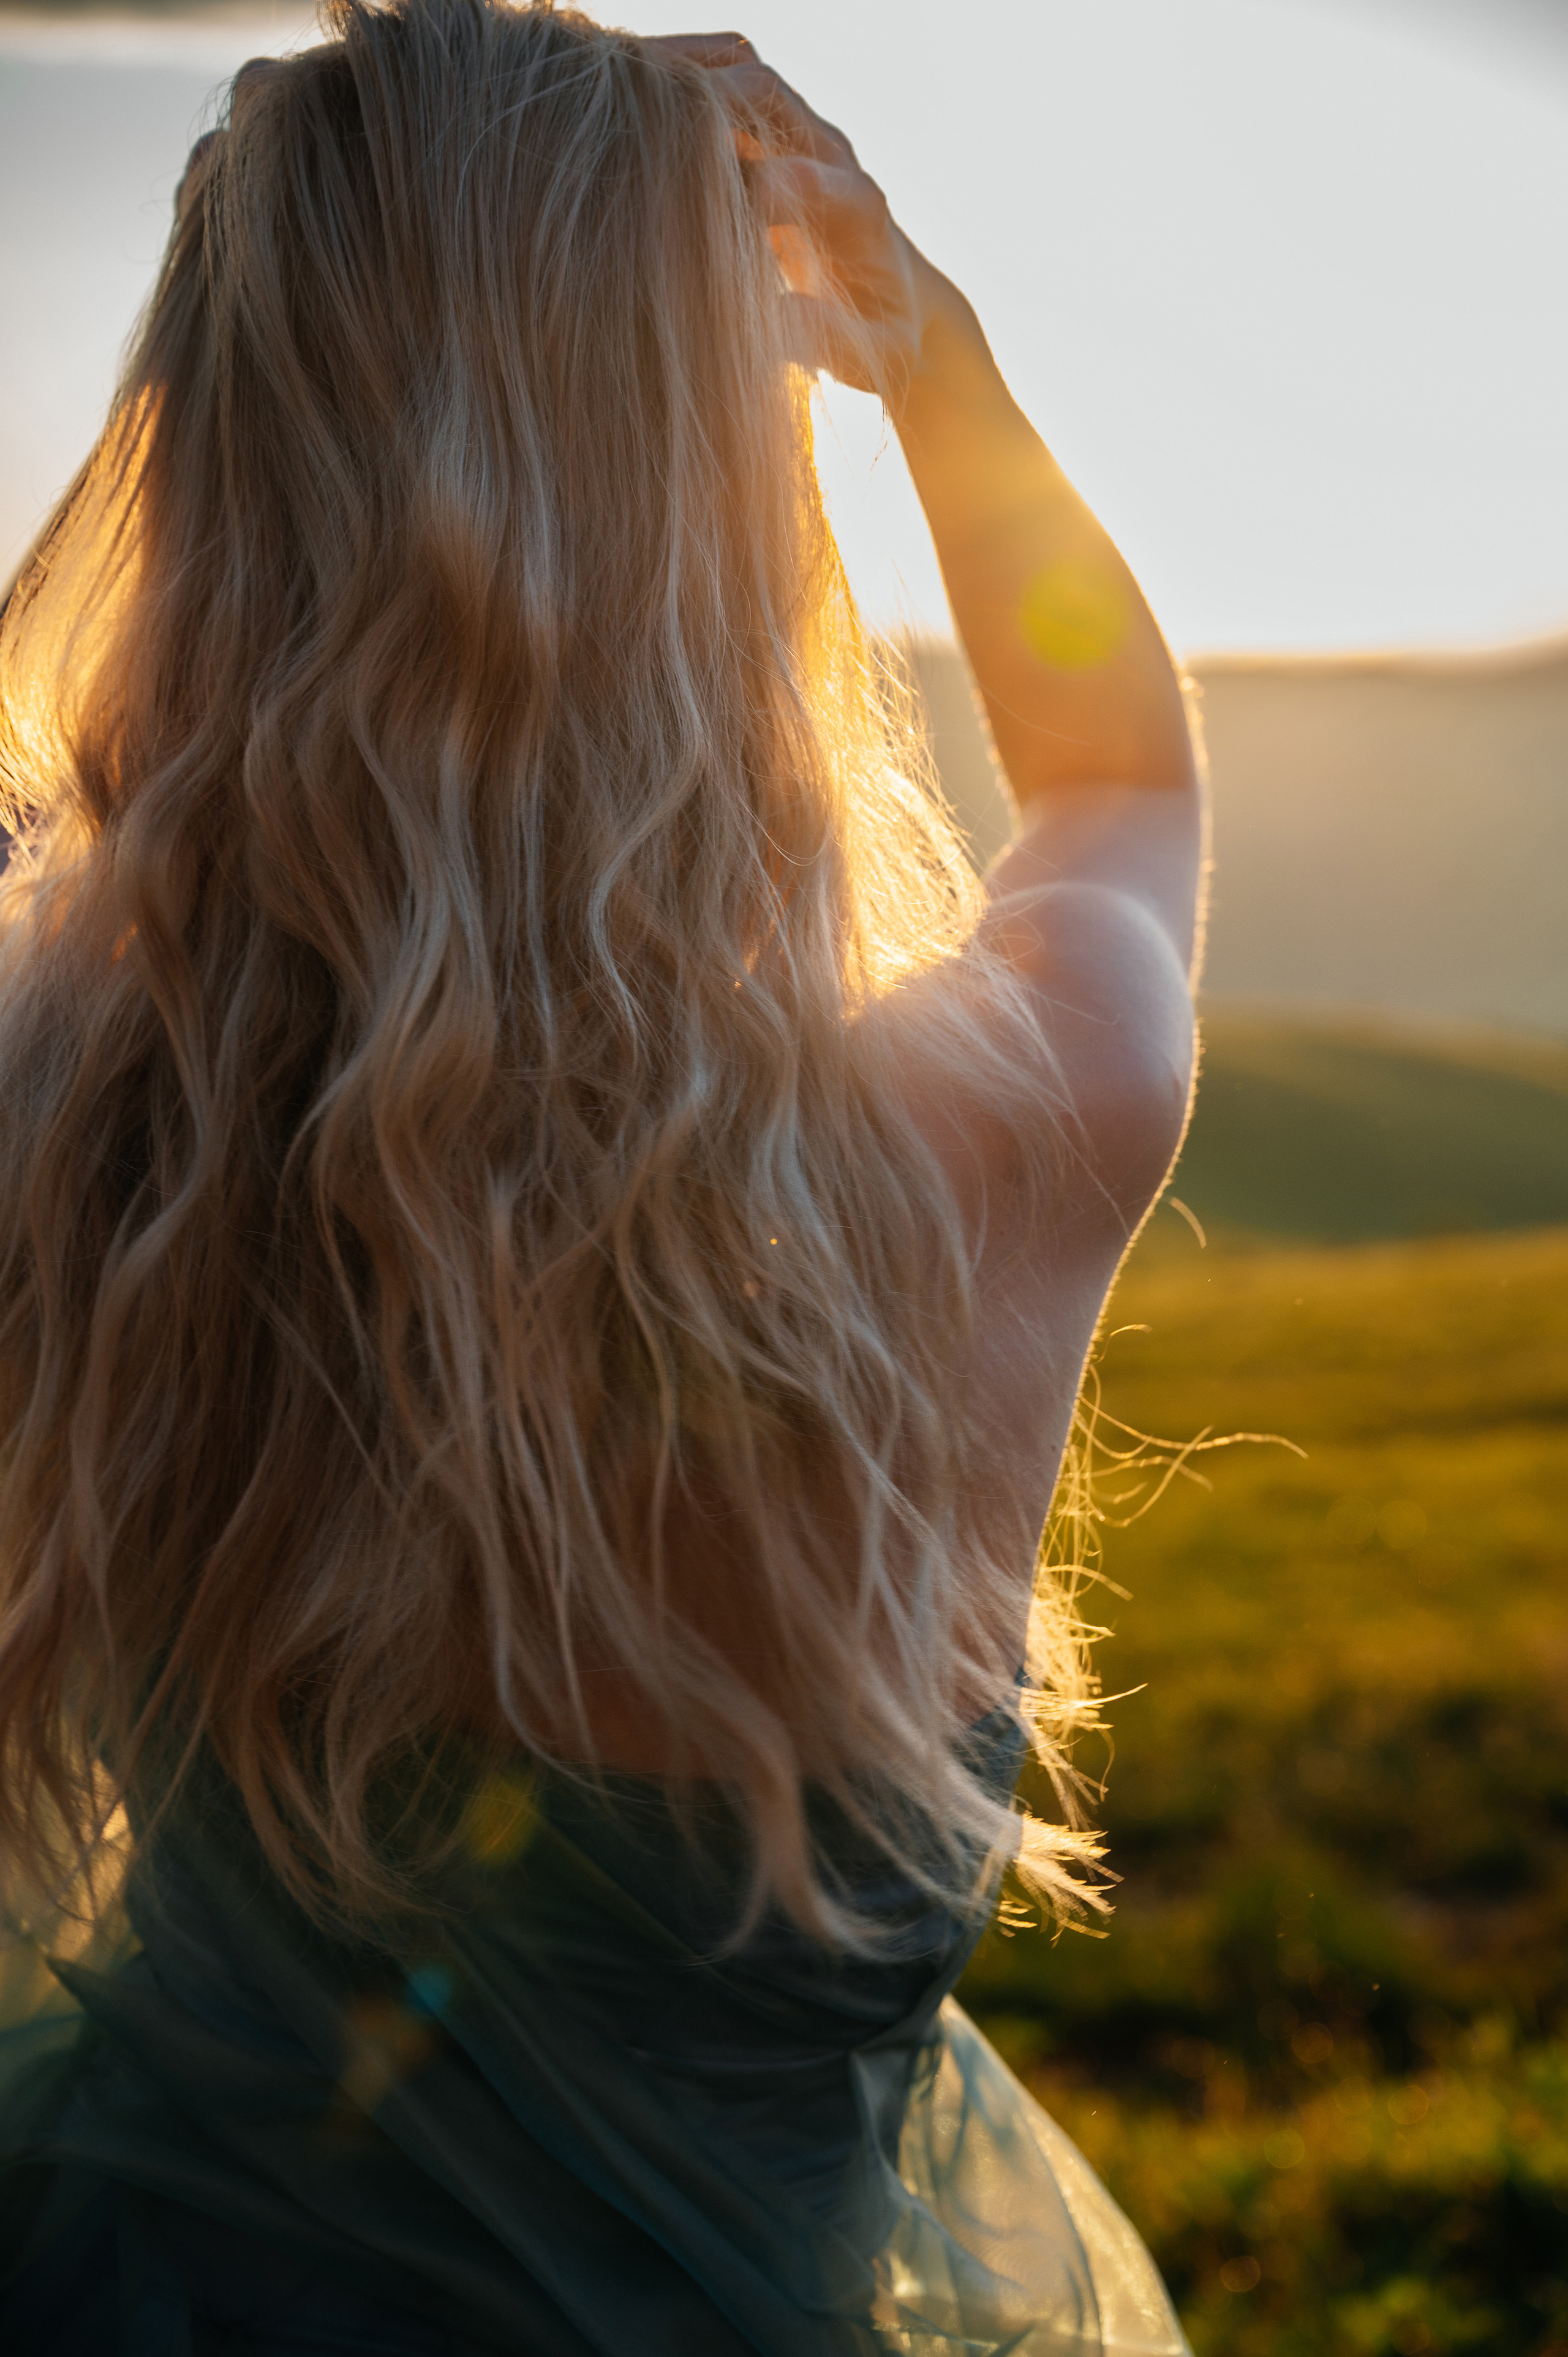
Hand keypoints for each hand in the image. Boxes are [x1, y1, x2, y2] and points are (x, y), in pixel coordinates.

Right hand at [646, 33, 956, 400]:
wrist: (897, 296)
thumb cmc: (882, 334)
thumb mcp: (872, 353)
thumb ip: (825, 338)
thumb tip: (761, 323)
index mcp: (858, 208)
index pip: (793, 178)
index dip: (737, 193)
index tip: (689, 230)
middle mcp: (830, 154)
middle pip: (764, 103)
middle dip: (704, 119)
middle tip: (640, 147)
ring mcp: (800, 135)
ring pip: (742, 79)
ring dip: (687, 86)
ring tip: (623, 105)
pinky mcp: (771, 133)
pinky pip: (726, 87)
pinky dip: (683, 87)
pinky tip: (632, 105)